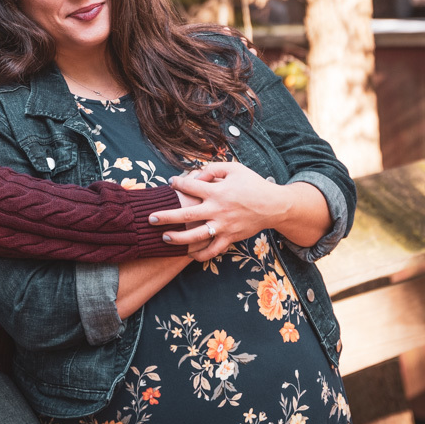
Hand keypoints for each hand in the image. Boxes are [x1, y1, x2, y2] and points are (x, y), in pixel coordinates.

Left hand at [152, 162, 284, 260]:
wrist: (274, 205)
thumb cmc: (252, 184)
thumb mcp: (234, 168)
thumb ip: (213, 168)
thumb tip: (196, 174)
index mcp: (217, 191)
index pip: (190, 186)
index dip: (177, 183)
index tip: (170, 182)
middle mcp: (218, 210)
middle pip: (186, 215)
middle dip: (166, 216)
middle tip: (150, 218)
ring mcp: (223, 226)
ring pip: (196, 236)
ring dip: (178, 238)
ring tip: (164, 237)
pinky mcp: (230, 238)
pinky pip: (213, 250)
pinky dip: (201, 255)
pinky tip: (189, 255)